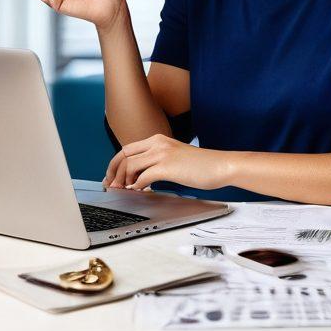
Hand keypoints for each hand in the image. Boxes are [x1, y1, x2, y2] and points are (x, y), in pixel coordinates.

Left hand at [102, 134, 233, 191]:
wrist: (220, 165)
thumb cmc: (200, 165)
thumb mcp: (174, 157)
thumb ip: (157, 162)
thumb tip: (138, 177)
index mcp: (158, 140)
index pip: (128, 149)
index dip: (115, 164)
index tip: (112, 177)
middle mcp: (157, 143)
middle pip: (124, 154)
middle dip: (113, 171)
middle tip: (111, 186)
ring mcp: (162, 154)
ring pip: (129, 165)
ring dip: (123, 180)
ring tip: (123, 190)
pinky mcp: (167, 167)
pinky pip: (143, 176)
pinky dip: (137, 186)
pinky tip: (139, 191)